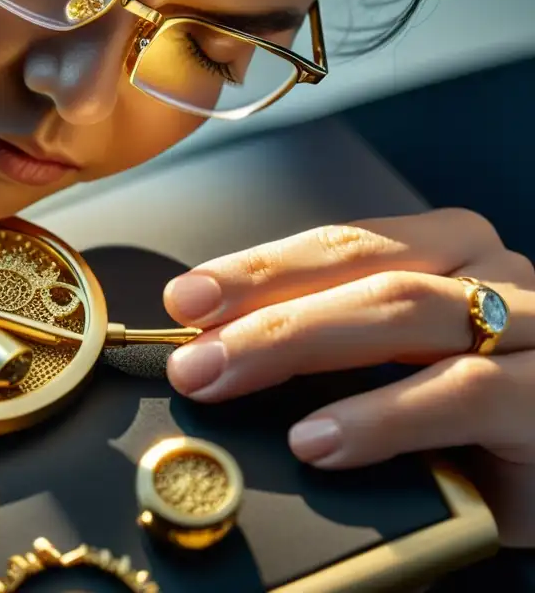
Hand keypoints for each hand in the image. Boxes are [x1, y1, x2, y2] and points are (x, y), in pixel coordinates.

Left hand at [162, 208, 534, 547]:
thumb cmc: (467, 420)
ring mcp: (531, 327)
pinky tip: (319, 440)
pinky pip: (463, 392)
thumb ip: (329, 346)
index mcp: (446, 250)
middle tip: (189, 354)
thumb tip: (213, 350)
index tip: (184, 299)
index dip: (256, 268)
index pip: (338, 244)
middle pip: (361, 268)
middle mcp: (491, 272)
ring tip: (222, 379)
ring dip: (297, 344)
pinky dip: (382, 415)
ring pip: (402, 312)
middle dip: (260, 309)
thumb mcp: (394, 365)